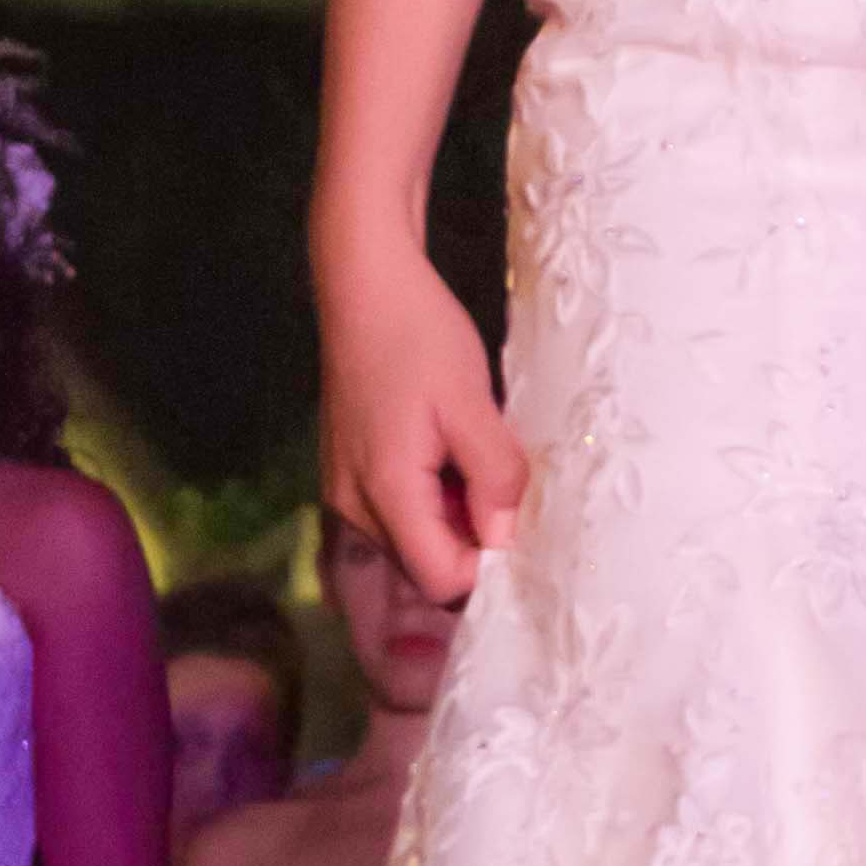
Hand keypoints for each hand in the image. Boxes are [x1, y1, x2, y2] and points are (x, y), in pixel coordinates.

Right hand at [322, 250, 527, 601]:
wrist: (364, 285)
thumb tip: (507, 539)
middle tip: (504, 487)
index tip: (520, 524)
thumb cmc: (417, 334)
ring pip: (413, 542)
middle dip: (472, 542)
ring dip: (455, 519)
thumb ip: (494, 476)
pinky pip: (398, 514)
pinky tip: (452, 455)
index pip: (441, 580)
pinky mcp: (349, 474)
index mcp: (385, 492)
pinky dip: (434, 500)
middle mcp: (354, 506)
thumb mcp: (471, 402)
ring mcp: (345, 492)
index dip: (488, 565)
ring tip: (477, 461)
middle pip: (425, 568)